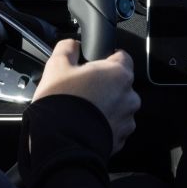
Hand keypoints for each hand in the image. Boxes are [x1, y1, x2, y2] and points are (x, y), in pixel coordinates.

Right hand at [33, 39, 140, 153]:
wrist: (62, 143)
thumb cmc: (62, 103)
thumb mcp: (57, 66)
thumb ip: (67, 48)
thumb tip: (72, 44)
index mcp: (118, 74)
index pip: (122, 57)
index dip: (107, 58)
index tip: (94, 64)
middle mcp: (129, 96)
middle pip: (120, 84)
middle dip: (105, 85)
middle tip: (83, 89)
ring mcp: (127, 120)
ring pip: (119, 107)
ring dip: (106, 107)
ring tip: (83, 110)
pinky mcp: (121, 139)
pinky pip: (115, 127)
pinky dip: (104, 125)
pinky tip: (86, 125)